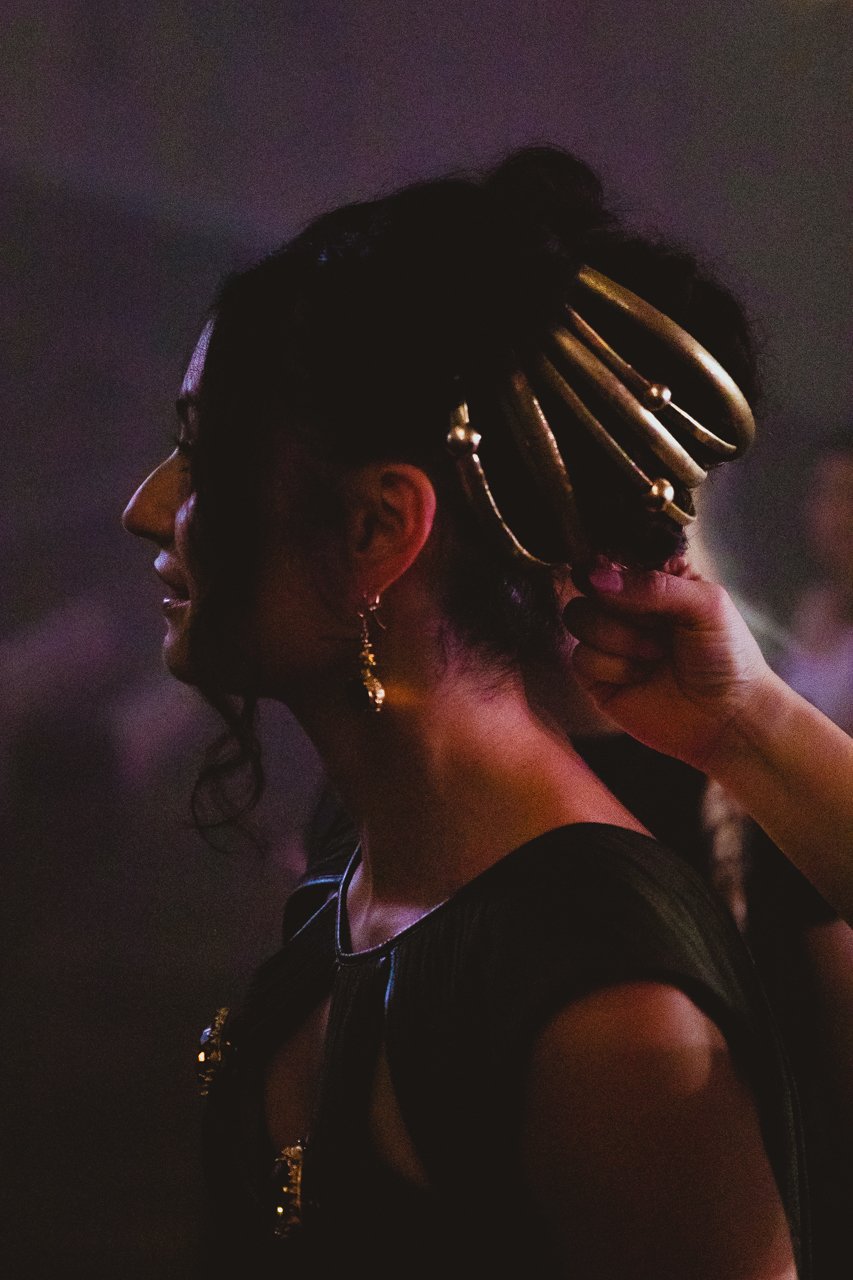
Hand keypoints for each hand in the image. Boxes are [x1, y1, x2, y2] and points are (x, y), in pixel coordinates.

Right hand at [563, 561, 773, 772]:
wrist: (728, 718)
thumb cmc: (727, 656)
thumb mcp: (706, 604)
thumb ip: (653, 585)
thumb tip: (596, 577)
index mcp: (655, 579)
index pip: (613, 556)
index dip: (609, 565)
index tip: (619, 577)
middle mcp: (628, 606)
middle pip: (586, 585)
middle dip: (619, 607)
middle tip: (656, 626)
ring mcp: (610, 641)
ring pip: (578, 617)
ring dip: (618, 638)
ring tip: (655, 655)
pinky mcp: (597, 677)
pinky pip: (579, 657)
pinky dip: (612, 667)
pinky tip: (641, 676)